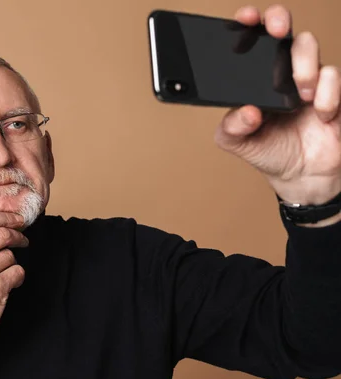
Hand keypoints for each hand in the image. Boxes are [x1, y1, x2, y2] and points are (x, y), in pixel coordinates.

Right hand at [0, 212, 27, 342]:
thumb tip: (0, 223)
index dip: (6, 217)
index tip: (18, 220)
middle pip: (3, 234)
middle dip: (18, 236)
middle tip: (23, 241)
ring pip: (10, 255)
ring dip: (11, 264)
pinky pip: (18, 271)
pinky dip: (17, 279)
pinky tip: (5, 288)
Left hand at [214, 5, 340, 206]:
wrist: (300, 176)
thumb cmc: (269, 151)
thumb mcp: (237, 143)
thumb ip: (230, 129)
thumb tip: (244, 112)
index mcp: (255, 78)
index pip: (251, 41)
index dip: (249, 23)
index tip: (245, 19)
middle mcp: (282, 72)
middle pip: (284, 31)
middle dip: (279, 22)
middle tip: (276, 32)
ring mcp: (309, 80)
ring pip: (309, 47)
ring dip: (302, 65)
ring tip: (297, 93)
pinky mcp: (333, 93)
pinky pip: (332, 78)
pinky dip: (326, 94)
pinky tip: (319, 113)